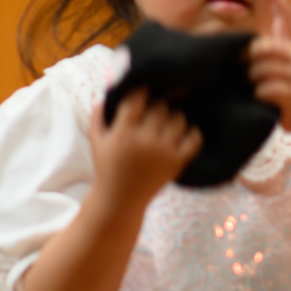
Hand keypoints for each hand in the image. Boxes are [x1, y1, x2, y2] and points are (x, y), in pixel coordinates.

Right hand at [91, 89, 202, 205]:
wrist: (120, 200)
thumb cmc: (107, 167)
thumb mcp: (96, 141)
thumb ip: (98, 115)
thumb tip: (110, 91)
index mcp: (123, 133)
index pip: (137, 99)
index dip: (142, 90)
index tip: (143, 90)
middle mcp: (144, 141)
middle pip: (160, 106)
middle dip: (157, 105)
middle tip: (154, 110)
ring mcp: (163, 151)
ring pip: (178, 118)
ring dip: (173, 117)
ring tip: (166, 123)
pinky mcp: (177, 162)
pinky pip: (194, 138)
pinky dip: (192, 132)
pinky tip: (183, 133)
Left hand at [248, 0, 290, 138]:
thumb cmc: (285, 95)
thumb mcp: (275, 72)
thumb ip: (260, 59)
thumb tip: (233, 51)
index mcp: (290, 49)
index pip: (285, 18)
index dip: (276, 0)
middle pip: (260, 48)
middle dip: (245, 63)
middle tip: (242, 77)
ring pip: (260, 70)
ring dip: (250, 83)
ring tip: (253, 92)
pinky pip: (266, 89)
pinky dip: (258, 96)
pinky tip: (261, 102)